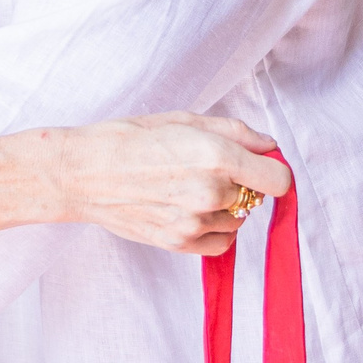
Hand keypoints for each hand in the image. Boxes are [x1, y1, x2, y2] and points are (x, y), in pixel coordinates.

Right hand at [51, 113, 290, 256]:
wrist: (82, 172)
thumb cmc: (128, 138)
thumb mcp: (183, 119)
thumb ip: (235, 132)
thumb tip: (269, 147)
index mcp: (217, 156)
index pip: (279, 180)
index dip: (272, 170)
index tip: (259, 165)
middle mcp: (211, 192)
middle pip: (257, 198)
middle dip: (242, 183)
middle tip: (206, 169)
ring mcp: (195, 222)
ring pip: (239, 221)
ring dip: (227, 207)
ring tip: (190, 188)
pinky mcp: (179, 243)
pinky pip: (221, 243)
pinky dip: (215, 229)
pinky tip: (191, 210)